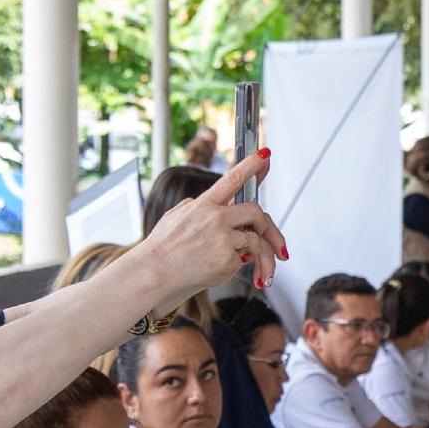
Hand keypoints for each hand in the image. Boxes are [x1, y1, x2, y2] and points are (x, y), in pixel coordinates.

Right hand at [133, 153, 286, 305]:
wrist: (152, 273)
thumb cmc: (161, 248)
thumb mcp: (175, 217)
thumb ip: (193, 208)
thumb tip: (201, 203)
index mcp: (203, 205)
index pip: (232, 178)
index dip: (251, 164)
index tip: (264, 154)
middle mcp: (215, 219)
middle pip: (256, 212)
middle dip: (270, 227)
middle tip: (276, 242)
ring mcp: (222, 239)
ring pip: (255, 241)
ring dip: (264, 257)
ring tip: (265, 272)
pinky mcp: (226, 259)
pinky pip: (244, 261)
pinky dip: (242, 268)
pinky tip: (228, 272)